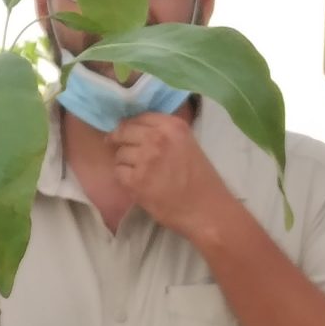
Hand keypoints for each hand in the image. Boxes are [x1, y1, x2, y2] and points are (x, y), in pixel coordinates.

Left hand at [110, 112, 233, 241]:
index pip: (140, 116)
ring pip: (120, 154)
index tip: (125, 131)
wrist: (207, 210)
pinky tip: (137, 184)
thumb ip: (164, 133)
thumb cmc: (201, 179)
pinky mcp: (136, 181)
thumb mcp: (187, 143)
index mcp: (173, 126)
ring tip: (139, 172)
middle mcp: (157, 139)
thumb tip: (134, 126)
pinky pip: (118, 172)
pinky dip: (125, 179)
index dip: (129, 125)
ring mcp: (145, 159)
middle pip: (124, 131)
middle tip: (117, 147)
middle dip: (120, 140)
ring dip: (125, 162)